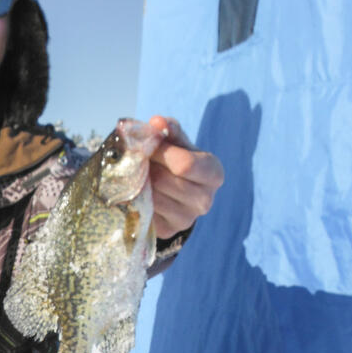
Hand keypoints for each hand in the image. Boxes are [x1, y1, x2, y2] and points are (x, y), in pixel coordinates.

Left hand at [148, 115, 223, 238]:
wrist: (177, 194)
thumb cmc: (179, 161)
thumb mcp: (179, 143)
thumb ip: (169, 130)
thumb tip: (156, 122)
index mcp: (214, 174)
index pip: (185, 164)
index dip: (161, 152)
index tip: (149, 145)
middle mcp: (205, 200)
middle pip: (165, 180)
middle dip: (148, 167)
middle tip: (140, 160)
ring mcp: (187, 219)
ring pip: (153, 196)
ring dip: (140, 183)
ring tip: (141, 174)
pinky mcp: (168, 230)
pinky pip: (145, 211)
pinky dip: (137, 198)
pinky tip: (140, 190)